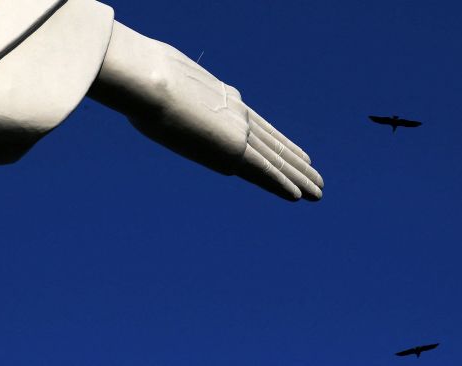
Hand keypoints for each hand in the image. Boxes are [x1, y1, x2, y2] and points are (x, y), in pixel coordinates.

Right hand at [127, 44, 322, 200]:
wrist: (151, 80)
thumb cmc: (144, 83)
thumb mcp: (161, 89)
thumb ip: (167, 100)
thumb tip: (146, 104)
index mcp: (223, 97)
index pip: (257, 124)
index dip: (276, 138)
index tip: (292, 148)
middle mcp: (237, 114)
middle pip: (272, 142)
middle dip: (294, 160)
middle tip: (314, 173)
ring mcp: (237, 131)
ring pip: (275, 159)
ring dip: (298, 177)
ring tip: (318, 190)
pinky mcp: (232, 149)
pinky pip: (263, 171)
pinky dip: (281, 184)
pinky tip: (298, 196)